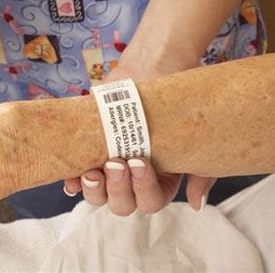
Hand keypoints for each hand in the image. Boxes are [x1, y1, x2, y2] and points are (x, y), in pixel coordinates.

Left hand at [64, 64, 216, 213]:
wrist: (150, 71)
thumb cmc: (174, 103)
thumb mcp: (194, 138)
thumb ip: (202, 174)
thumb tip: (197, 203)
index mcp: (160, 183)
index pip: (150, 202)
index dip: (143, 188)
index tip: (138, 161)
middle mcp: (133, 182)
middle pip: (123, 204)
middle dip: (117, 188)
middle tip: (116, 163)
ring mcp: (109, 169)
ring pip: (98, 196)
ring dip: (94, 190)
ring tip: (92, 172)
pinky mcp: (90, 154)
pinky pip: (77, 178)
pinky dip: (73, 182)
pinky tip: (71, 179)